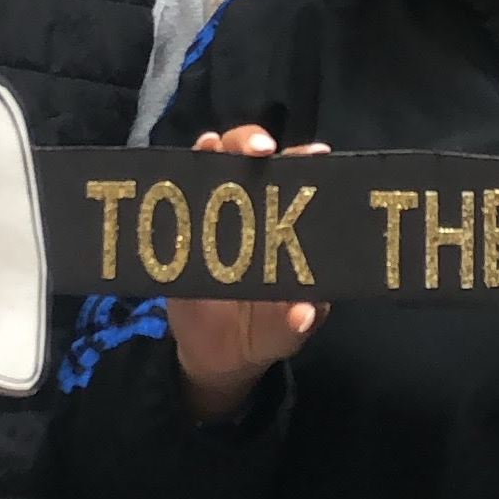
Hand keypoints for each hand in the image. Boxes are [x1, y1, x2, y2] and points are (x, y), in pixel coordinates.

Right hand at [168, 127, 331, 420]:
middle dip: (256, 143)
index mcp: (290, 228)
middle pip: (257, 162)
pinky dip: (181, 172)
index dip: (308, 165)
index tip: (316, 153)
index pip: (302, 184)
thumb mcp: (285, 332)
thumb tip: (302, 315)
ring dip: (217, 148)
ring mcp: (218, 214)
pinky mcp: (184, 229)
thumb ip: (294, 322)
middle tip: (262, 148)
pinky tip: (181, 164)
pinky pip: (181, 194)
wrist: (219, 355)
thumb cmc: (268, 330)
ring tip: (214, 144)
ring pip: (218, 165)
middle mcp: (256, 210)